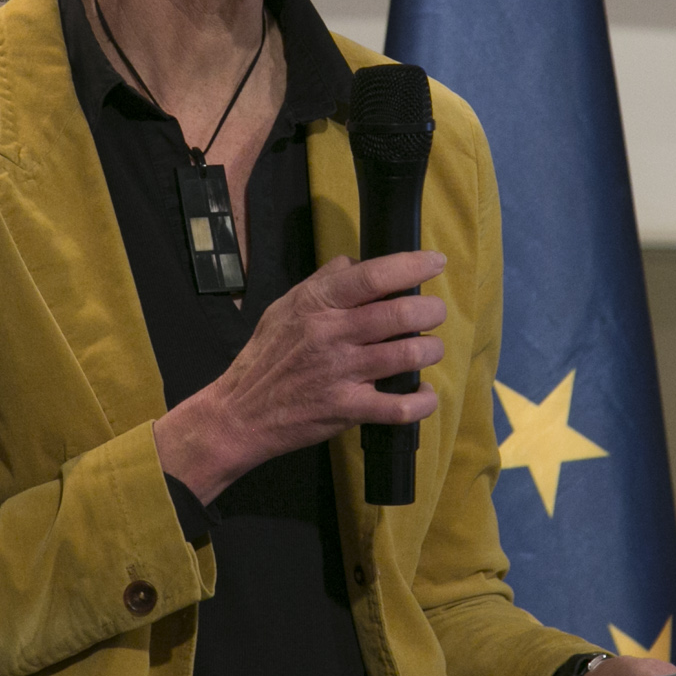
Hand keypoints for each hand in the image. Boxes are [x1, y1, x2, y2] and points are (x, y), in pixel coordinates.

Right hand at [154, 251, 446, 501]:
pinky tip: (424, 394)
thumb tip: (355, 263)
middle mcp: (332, 334)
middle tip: (435, 313)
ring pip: (407, 355)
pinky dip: (422, 401)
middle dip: (430, 310)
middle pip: (400, 313)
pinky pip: (399, 407)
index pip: (372, 275)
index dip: (412, 266)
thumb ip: (321, 284)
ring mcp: (341, 373)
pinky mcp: (347, 410)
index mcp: (317, 304)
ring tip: (430, 350)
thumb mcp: (284, 308)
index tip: (435, 262)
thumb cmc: (265, 357)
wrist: (239, 412)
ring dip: (430, 351)